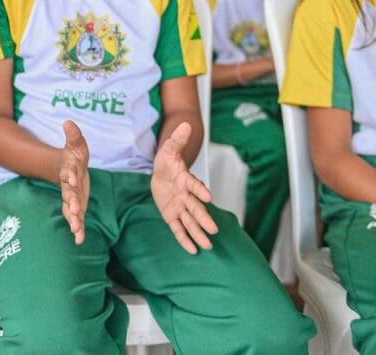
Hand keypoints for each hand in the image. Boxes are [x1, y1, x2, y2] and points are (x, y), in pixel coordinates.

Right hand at [58, 120, 89, 244]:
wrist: (68, 169)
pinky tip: (79, 240)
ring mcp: (71, 198)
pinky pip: (75, 219)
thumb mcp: (76, 144)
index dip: (69, 175)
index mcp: (68, 170)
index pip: (68, 172)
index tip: (71, 179)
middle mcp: (68, 186)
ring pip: (71, 210)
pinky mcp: (76, 206)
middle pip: (69, 195)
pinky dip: (77, 229)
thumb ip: (73, 135)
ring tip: (76, 230)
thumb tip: (68, 122)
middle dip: (72, 203)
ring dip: (73, 219)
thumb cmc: (74, 156)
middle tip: (75, 211)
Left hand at [151, 122, 218, 253]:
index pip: (194, 185)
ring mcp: (180, 206)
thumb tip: (185, 124)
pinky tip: (193, 250)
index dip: (200, 190)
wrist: (162, 172)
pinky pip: (177, 228)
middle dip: (203, 219)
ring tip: (208, 246)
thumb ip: (177, 140)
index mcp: (185, 179)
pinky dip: (184, 239)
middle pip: (195, 208)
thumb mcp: (168, 149)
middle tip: (214, 230)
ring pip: (189, 221)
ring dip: (197, 233)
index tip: (208, 196)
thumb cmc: (167, 161)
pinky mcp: (171, 215)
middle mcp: (185, 195)